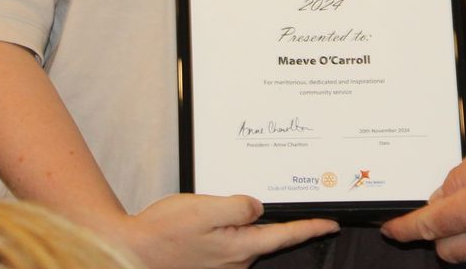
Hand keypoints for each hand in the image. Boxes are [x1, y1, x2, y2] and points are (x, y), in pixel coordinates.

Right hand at [110, 192, 336, 268]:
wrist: (133, 253)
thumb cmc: (164, 232)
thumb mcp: (204, 208)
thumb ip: (238, 206)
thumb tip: (259, 207)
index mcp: (240, 247)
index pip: (286, 235)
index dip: (311, 227)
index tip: (332, 222)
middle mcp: (236, 260)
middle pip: (269, 237)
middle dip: (281, 221)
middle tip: (294, 203)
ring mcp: (223, 264)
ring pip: (248, 238)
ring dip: (252, 224)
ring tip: (243, 204)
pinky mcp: (211, 262)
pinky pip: (232, 241)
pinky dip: (234, 228)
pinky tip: (219, 217)